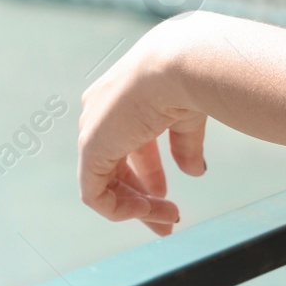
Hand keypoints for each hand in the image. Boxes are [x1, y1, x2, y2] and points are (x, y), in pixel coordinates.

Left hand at [78, 18, 207, 236]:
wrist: (181, 63)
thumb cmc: (189, 78)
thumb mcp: (187, 116)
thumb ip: (184, 145)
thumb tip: (194, 172)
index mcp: (123, 97)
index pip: (128, 143)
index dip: (149, 173)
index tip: (168, 194)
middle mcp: (101, 111)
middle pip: (116, 166)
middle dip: (142, 196)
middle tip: (168, 220)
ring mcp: (93, 129)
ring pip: (106, 183)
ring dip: (137, 207)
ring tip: (167, 222)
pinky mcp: (90, 148)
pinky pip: (95, 193)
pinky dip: (120, 209)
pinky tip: (149, 211)